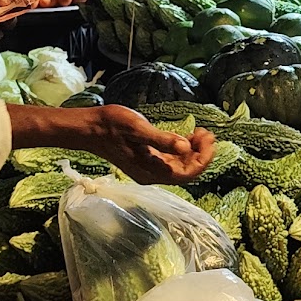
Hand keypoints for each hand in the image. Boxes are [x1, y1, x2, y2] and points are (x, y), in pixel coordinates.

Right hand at [64, 104, 215, 183]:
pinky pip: (172, 159)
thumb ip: (161, 140)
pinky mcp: (147, 160)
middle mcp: (152, 174)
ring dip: (194, 151)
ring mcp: (150, 168)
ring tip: (201, 132)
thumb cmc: (112, 126)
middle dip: (201, 154)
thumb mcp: (138, 129)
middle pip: (186, 171)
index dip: (203, 159)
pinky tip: (188, 136)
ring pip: (180, 165)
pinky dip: (183, 149)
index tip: (209, 139)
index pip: (187, 174)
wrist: (90, 128)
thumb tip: (184, 146)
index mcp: (150, 171)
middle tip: (207, 133)